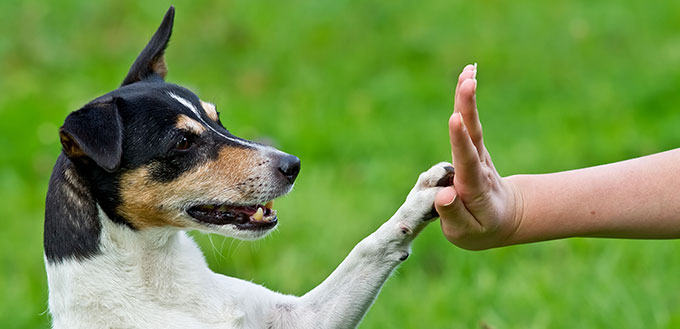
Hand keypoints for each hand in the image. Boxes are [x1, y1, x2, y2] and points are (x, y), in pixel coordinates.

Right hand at [435, 64, 522, 249]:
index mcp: (474, 187)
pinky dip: (466, 99)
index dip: (460, 141)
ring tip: (468, 71)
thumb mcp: (466, 233)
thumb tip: (445, 194)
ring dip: (468, 97)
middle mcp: (478, 166)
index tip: (455, 120)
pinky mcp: (473, 147)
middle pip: (473, 135)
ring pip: (472, 124)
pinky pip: (469, 121)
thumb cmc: (481, 228)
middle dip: (468, 108)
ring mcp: (477, 154)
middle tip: (468, 82)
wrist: (504, 218)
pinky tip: (467, 75)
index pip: (466, 161)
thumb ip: (454, 215)